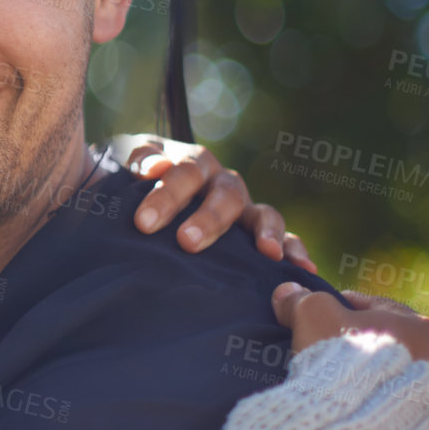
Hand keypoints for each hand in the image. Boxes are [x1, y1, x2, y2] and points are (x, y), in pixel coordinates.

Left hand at [117, 135, 315, 268]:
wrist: (135, 195)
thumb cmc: (127, 182)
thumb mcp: (124, 162)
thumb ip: (136, 159)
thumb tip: (153, 167)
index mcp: (191, 162)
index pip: (184, 174)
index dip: (166, 196)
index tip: (143, 223)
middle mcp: (222, 182)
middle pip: (224, 196)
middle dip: (208, 220)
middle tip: (186, 242)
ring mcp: (243, 207)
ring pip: (261, 214)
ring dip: (265, 233)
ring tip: (266, 252)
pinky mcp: (255, 232)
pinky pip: (283, 238)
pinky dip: (295, 251)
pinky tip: (305, 270)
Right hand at [273, 283, 428, 429]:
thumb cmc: (339, 370)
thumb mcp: (313, 319)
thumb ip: (302, 301)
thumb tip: (287, 292)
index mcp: (422, 330)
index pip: (380, 311)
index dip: (347, 313)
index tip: (325, 323)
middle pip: (408, 356)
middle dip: (380, 362)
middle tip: (343, 371)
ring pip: (428, 401)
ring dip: (404, 403)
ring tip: (368, 413)